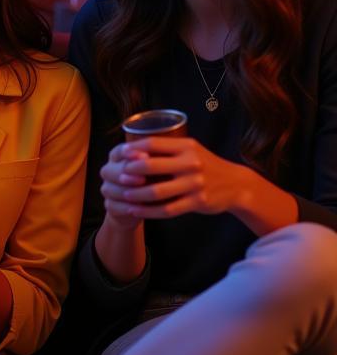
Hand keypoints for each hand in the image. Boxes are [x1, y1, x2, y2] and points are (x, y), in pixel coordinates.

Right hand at [99, 142, 150, 230]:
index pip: (119, 151)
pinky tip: (141, 208)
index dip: (129, 154)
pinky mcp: (110, 205)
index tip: (145, 156)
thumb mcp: (156, 170)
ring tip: (142, 196)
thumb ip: (152, 162)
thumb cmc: (156, 181)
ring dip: (127, 193)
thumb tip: (150, 157)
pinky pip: (114, 206)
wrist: (148, 205)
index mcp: (119, 157)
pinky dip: (127, 207)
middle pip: (109, 170)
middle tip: (142, 179)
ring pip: (110, 190)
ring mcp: (108, 188)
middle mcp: (109, 171)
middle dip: (126, 175)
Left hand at [102, 137, 249, 219]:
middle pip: (152, 166)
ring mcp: (195, 184)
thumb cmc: (205, 165)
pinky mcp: (198, 202)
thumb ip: (168, 149)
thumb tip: (132, 149)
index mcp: (186, 146)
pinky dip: (149, 211)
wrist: (236, 185)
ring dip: (136, 194)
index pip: (153, 143)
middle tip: (116, 176)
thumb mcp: (190, 150)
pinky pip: (168, 209)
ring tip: (123, 196)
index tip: (118, 154)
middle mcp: (191, 163)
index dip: (133, 149)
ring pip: (158, 191)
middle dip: (130, 172)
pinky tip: (137, 211)